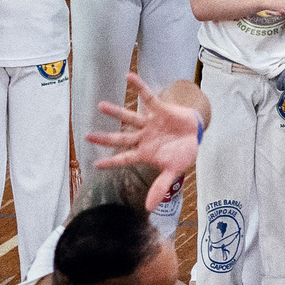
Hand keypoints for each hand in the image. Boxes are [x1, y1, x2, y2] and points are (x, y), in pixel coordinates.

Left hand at [87, 71, 203, 209]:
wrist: (197, 133)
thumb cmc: (183, 153)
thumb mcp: (174, 171)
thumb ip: (160, 187)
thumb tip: (149, 208)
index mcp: (145, 153)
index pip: (124, 158)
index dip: (111, 161)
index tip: (95, 164)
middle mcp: (143, 137)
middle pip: (121, 138)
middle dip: (106, 137)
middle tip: (88, 135)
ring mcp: (149, 123)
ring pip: (130, 118)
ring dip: (116, 112)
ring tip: (101, 106)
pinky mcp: (159, 109)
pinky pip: (148, 97)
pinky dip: (139, 87)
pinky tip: (129, 76)